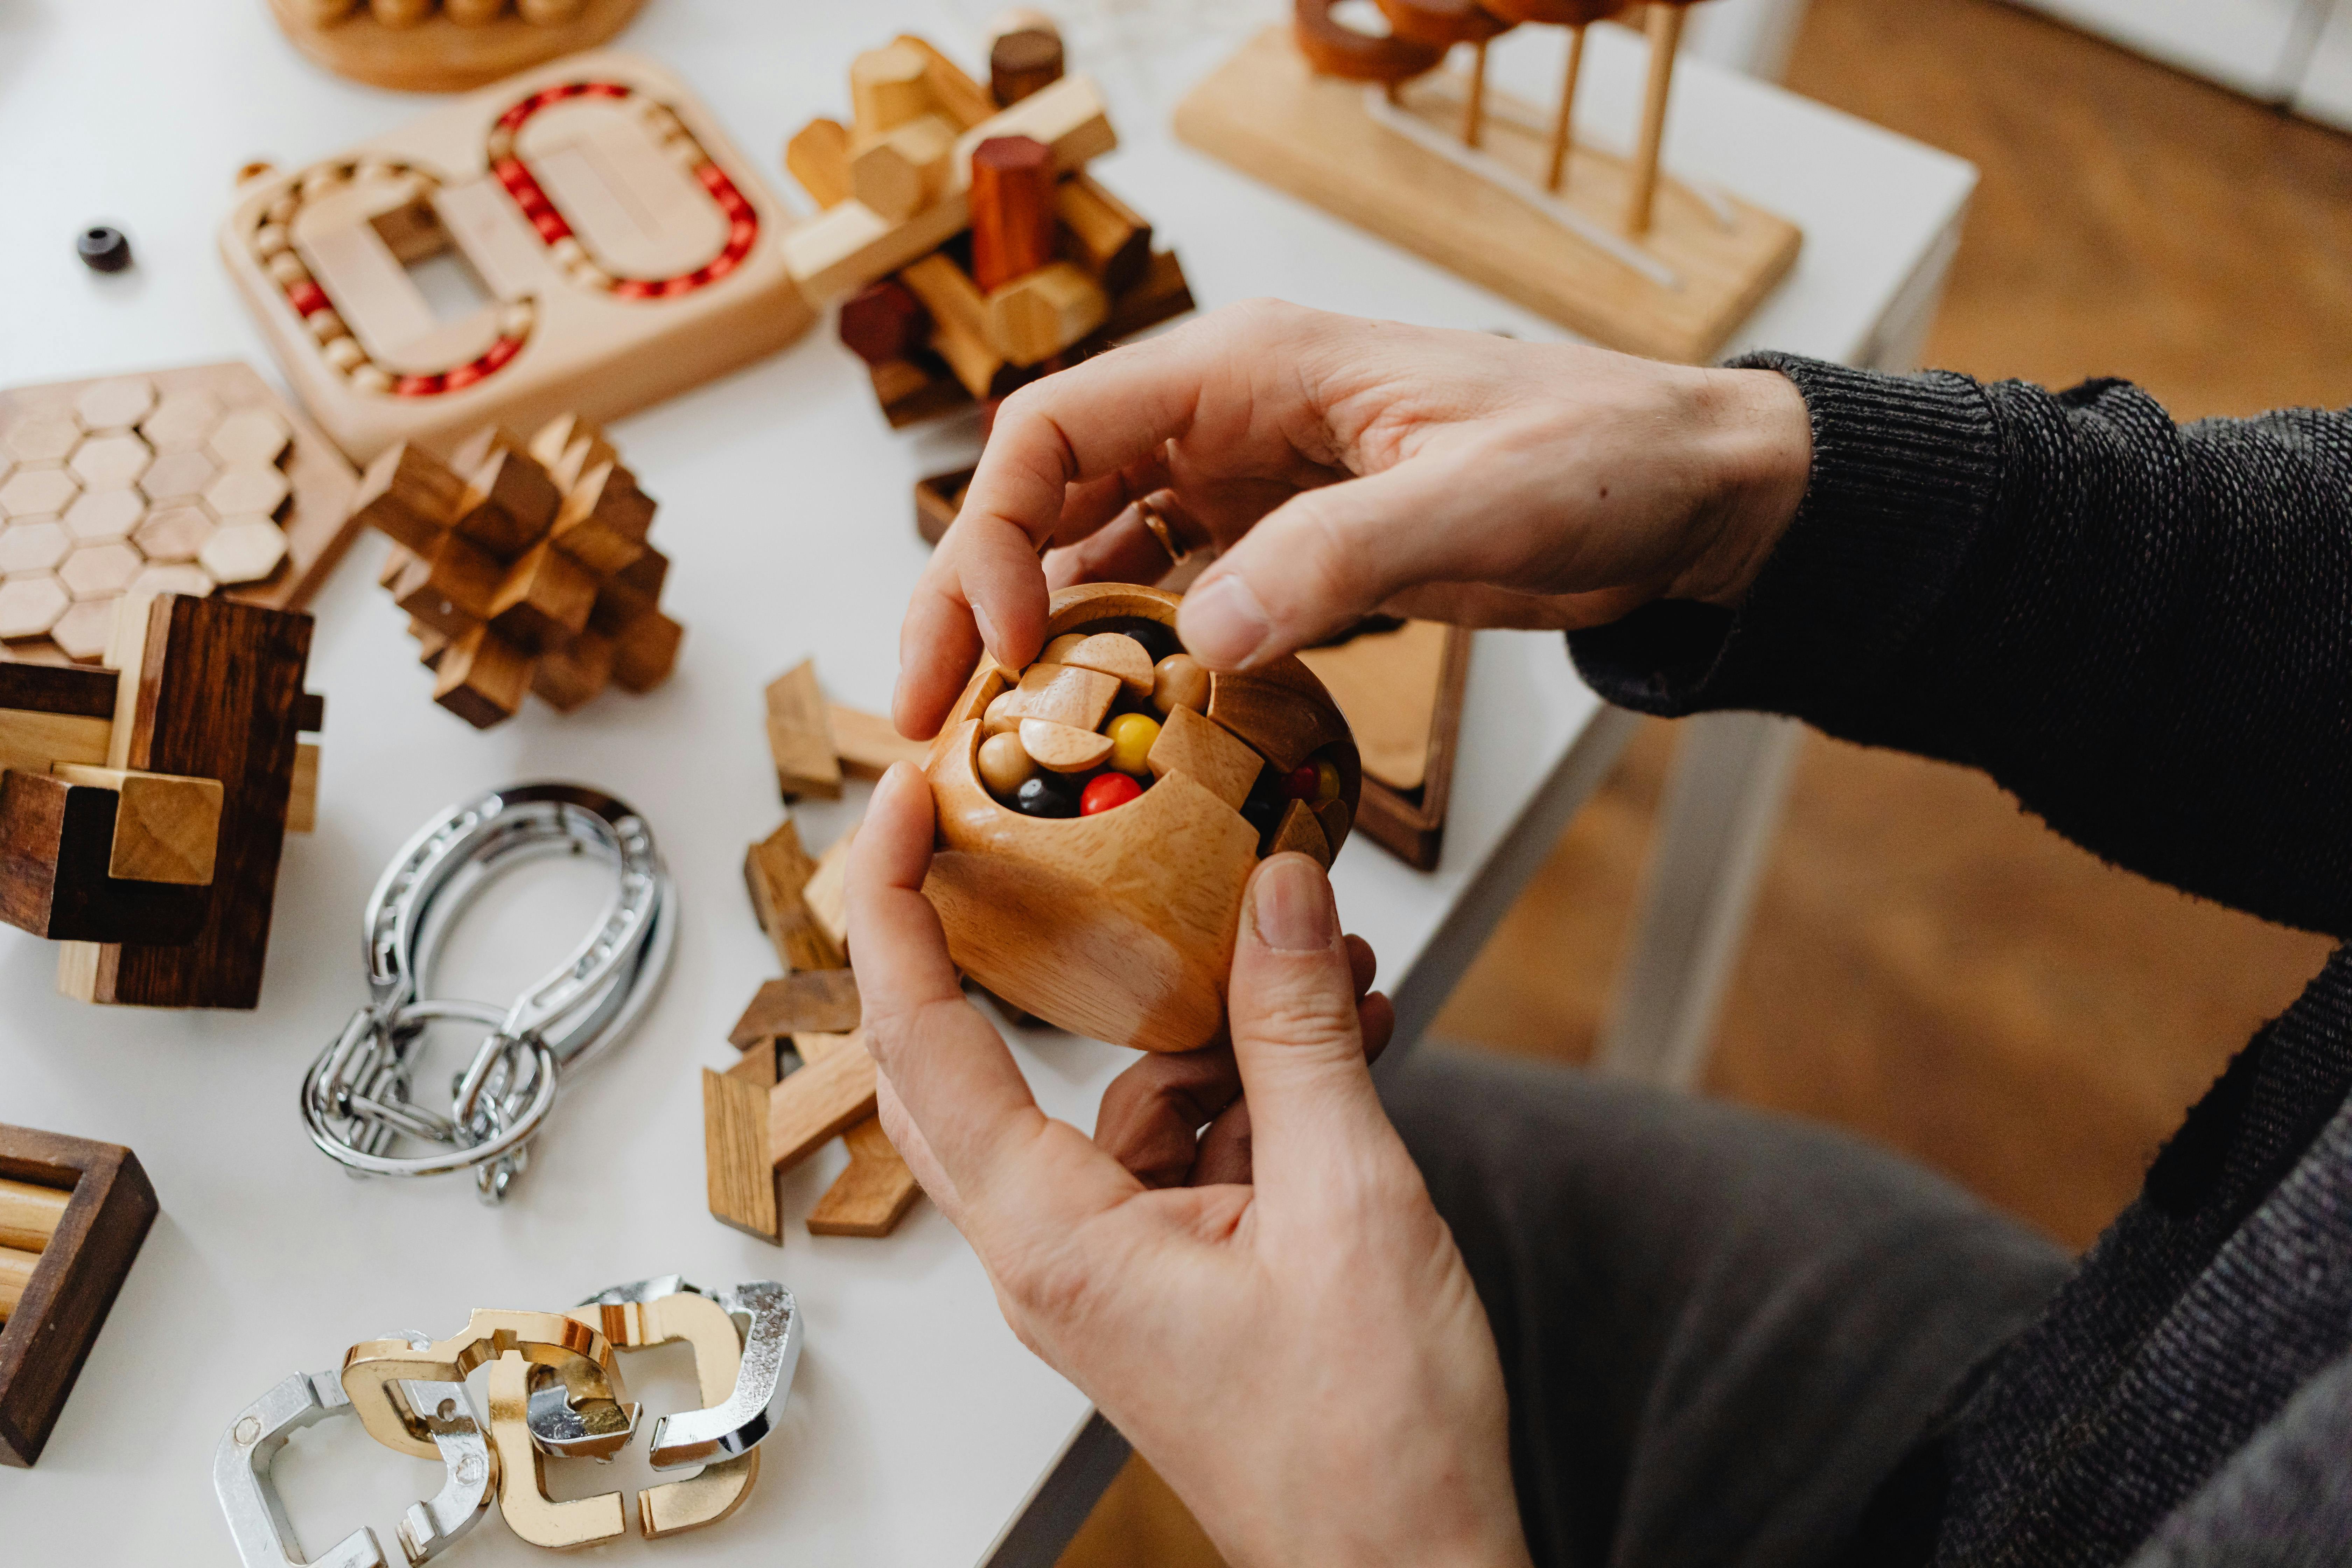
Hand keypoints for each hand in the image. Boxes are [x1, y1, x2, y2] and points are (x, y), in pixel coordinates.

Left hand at [849, 764, 1532, 1567]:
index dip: (896, 911)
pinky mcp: (1179, 1272)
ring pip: (1124, 1096)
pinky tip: (1344, 1040)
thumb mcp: (1349, 1202)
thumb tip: (1277, 895)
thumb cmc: (1368, 1442)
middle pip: (982, 1064)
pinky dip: (1257, 1086)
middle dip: (1017, 947)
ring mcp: (1118, 1263)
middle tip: (1050, 838)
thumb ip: (1298, 1036)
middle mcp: (1059, 1252)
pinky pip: (1191, 1144)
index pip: (925, 1044)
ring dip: (1215, 1022)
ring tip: (1326, 966)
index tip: (900, 805)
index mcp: (1055, 1242)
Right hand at [894, 299, 1810, 738]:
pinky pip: (1166, 591)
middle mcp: (1229, 418)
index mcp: (1252, 369)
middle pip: (1045, 492)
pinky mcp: (1287, 547)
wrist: (1689, 493)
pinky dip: (1117, 648)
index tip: (992, 640)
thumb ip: (1341, 558)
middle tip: (928, 713)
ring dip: (1032, 630)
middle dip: (971, 594)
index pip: (1055, 428)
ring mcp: (1252, 485)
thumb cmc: (1607, 460)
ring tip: (989, 733)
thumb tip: (1201, 637)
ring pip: (1091, 545)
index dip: (989, 530)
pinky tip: (1096, 717)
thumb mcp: (1480, 499)